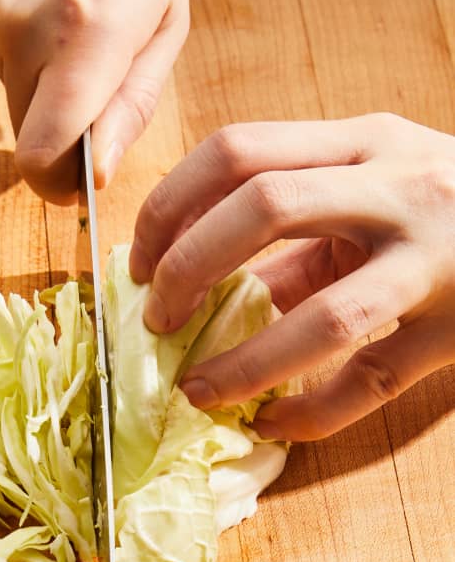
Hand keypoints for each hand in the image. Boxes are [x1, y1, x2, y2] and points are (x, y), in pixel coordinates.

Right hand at [0, 0, 188, 203]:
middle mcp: (23, 30)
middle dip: (59, 130)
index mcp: (89, 36)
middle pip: (27, 134)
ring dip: (40, 80)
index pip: (45, 153)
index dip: (58, 185)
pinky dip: (16, 45)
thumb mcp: (165, 15)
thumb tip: (98, 171)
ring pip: (9, 94)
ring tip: (67, 14)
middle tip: (90, 80)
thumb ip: (133, 103)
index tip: (77, 185)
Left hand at [129, 113, 454, 439]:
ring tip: (197, 390)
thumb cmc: (446, 199)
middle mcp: (399, 188)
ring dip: (245, 361)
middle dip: (186, 269)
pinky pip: (375, 381)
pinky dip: (313, 411)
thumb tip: (197, 275)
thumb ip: (296, 220)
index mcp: (363, 140)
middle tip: (156, 320)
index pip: (236, 151)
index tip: (138, 259)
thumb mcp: (374, 180)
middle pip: (263, 209)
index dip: (168, 206)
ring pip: (325, 316)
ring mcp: (435, 261)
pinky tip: (273, 421)